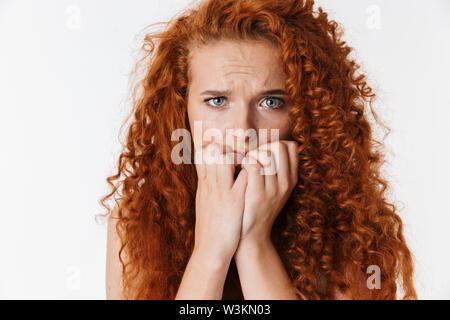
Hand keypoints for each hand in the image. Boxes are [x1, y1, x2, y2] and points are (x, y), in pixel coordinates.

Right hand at [192, 142, 247, 265]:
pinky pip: (244, 176)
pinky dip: (251, 169)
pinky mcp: (234, 200)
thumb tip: (214, 174)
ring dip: (238, 154)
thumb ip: (209, 186)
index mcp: (203, 184)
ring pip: (225, 158)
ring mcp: (221, 191)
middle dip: (226, 145)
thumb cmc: (210, 228)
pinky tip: (257, 171)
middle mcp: (210, 184)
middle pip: (211, 150)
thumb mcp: (204, 203)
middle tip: (239, 150)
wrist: (209, 250)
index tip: (227, 149)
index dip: (215, 146)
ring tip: (248, 159)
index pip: (202, 153)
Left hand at [238, 140, 298, 244]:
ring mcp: (273, 189)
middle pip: (279, 146)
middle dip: (261, 147)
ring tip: (242, 165)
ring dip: (250, 154)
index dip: (274, 143)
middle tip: (250, 159)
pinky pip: (253, 164)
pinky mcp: (257, 194)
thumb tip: (267, 144)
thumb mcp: (273, 189)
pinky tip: (237, 171)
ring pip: (265, 153)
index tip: (262, 154)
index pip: (291, 146)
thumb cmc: (256, 207)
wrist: (250, 237)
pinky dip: (243, 162)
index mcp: (291, 179)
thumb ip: (275, 169)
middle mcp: (286, 183)